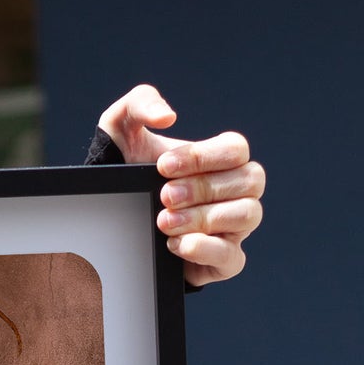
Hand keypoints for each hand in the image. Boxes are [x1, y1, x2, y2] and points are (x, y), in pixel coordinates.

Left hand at [99, 85, 264, 286]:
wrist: (116, 219)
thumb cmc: (129, 169)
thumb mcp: (123, 129)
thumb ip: (141, 103)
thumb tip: (167, 115)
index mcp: (225, 157)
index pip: (235, 149)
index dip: (202, 157)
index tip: (162, 167)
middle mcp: (239, 190)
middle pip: (247, 181)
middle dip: (202, 188)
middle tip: (163, 197)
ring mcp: (236, 226)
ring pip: (245, 215)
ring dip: (204, 218)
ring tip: (165, 222)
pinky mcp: (224, 261)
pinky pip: (231, 257)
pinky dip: (206, 249)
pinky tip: (176, 244)